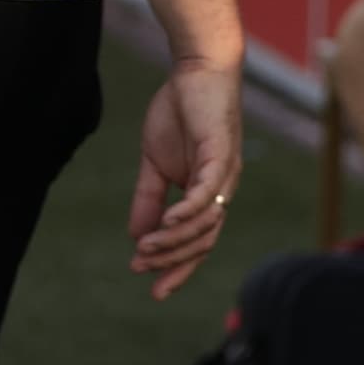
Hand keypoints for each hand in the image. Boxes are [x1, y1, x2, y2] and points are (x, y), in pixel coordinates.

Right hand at [128, 50, 241, 297]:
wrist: (196, 73)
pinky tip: (169, 223)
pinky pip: (209, 189)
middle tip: (142, 270)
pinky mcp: (222, 152)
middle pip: (205, 240)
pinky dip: (190, 209)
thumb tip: (137, 235)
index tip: (155, 291)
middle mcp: (223, 189)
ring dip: (174, 239)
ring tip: (144, 249)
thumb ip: (148, 199)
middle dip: (174, 261)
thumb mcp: (155, 164)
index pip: (199, 242)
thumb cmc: (180, 115)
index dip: (179, 267)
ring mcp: (226, 172)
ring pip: (206, 221)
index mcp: (208, 194)